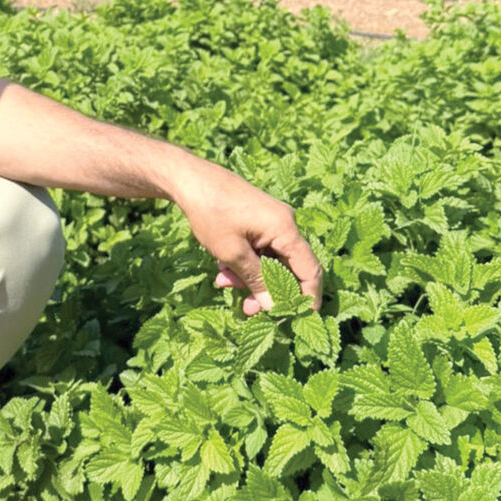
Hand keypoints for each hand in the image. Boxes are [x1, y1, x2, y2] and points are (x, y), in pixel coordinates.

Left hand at [172, 159, 322, 315]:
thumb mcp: (232, 253)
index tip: (298, 320)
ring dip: (251, 277)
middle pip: (289, 268)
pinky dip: (245, 262)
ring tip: (223, 281)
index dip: (308, 298)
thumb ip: (257, 281)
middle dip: (268, 290)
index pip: (311, 270)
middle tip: (247, 309)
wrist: (190, 179)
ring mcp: (273, 221)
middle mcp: (286, 223)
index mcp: (286, 229)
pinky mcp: (260, 221)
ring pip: (271, 261)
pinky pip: (261, 250)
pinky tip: (223, 268)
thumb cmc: (210, 213)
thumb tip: (274, 307)